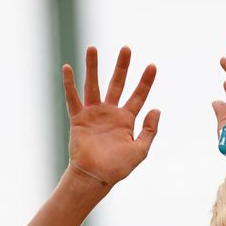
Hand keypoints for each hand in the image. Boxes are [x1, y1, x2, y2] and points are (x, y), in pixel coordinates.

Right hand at [63, 44, 160, 188]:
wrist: (95, 177)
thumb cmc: (118, 167)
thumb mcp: (140, 150)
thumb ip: (150, 130)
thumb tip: (157, 108)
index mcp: (126, 120)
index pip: (138, 95)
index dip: (146, 81)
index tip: (153, 65)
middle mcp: (110, 113)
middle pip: (117, 84)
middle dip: (122, 66)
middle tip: (126, 48)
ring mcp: (94, 114)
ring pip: (93, 85)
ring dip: (93, 67)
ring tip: (92, 48)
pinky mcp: (79, 119)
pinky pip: (73, 98)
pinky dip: (69, 84)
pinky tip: (68, 68)